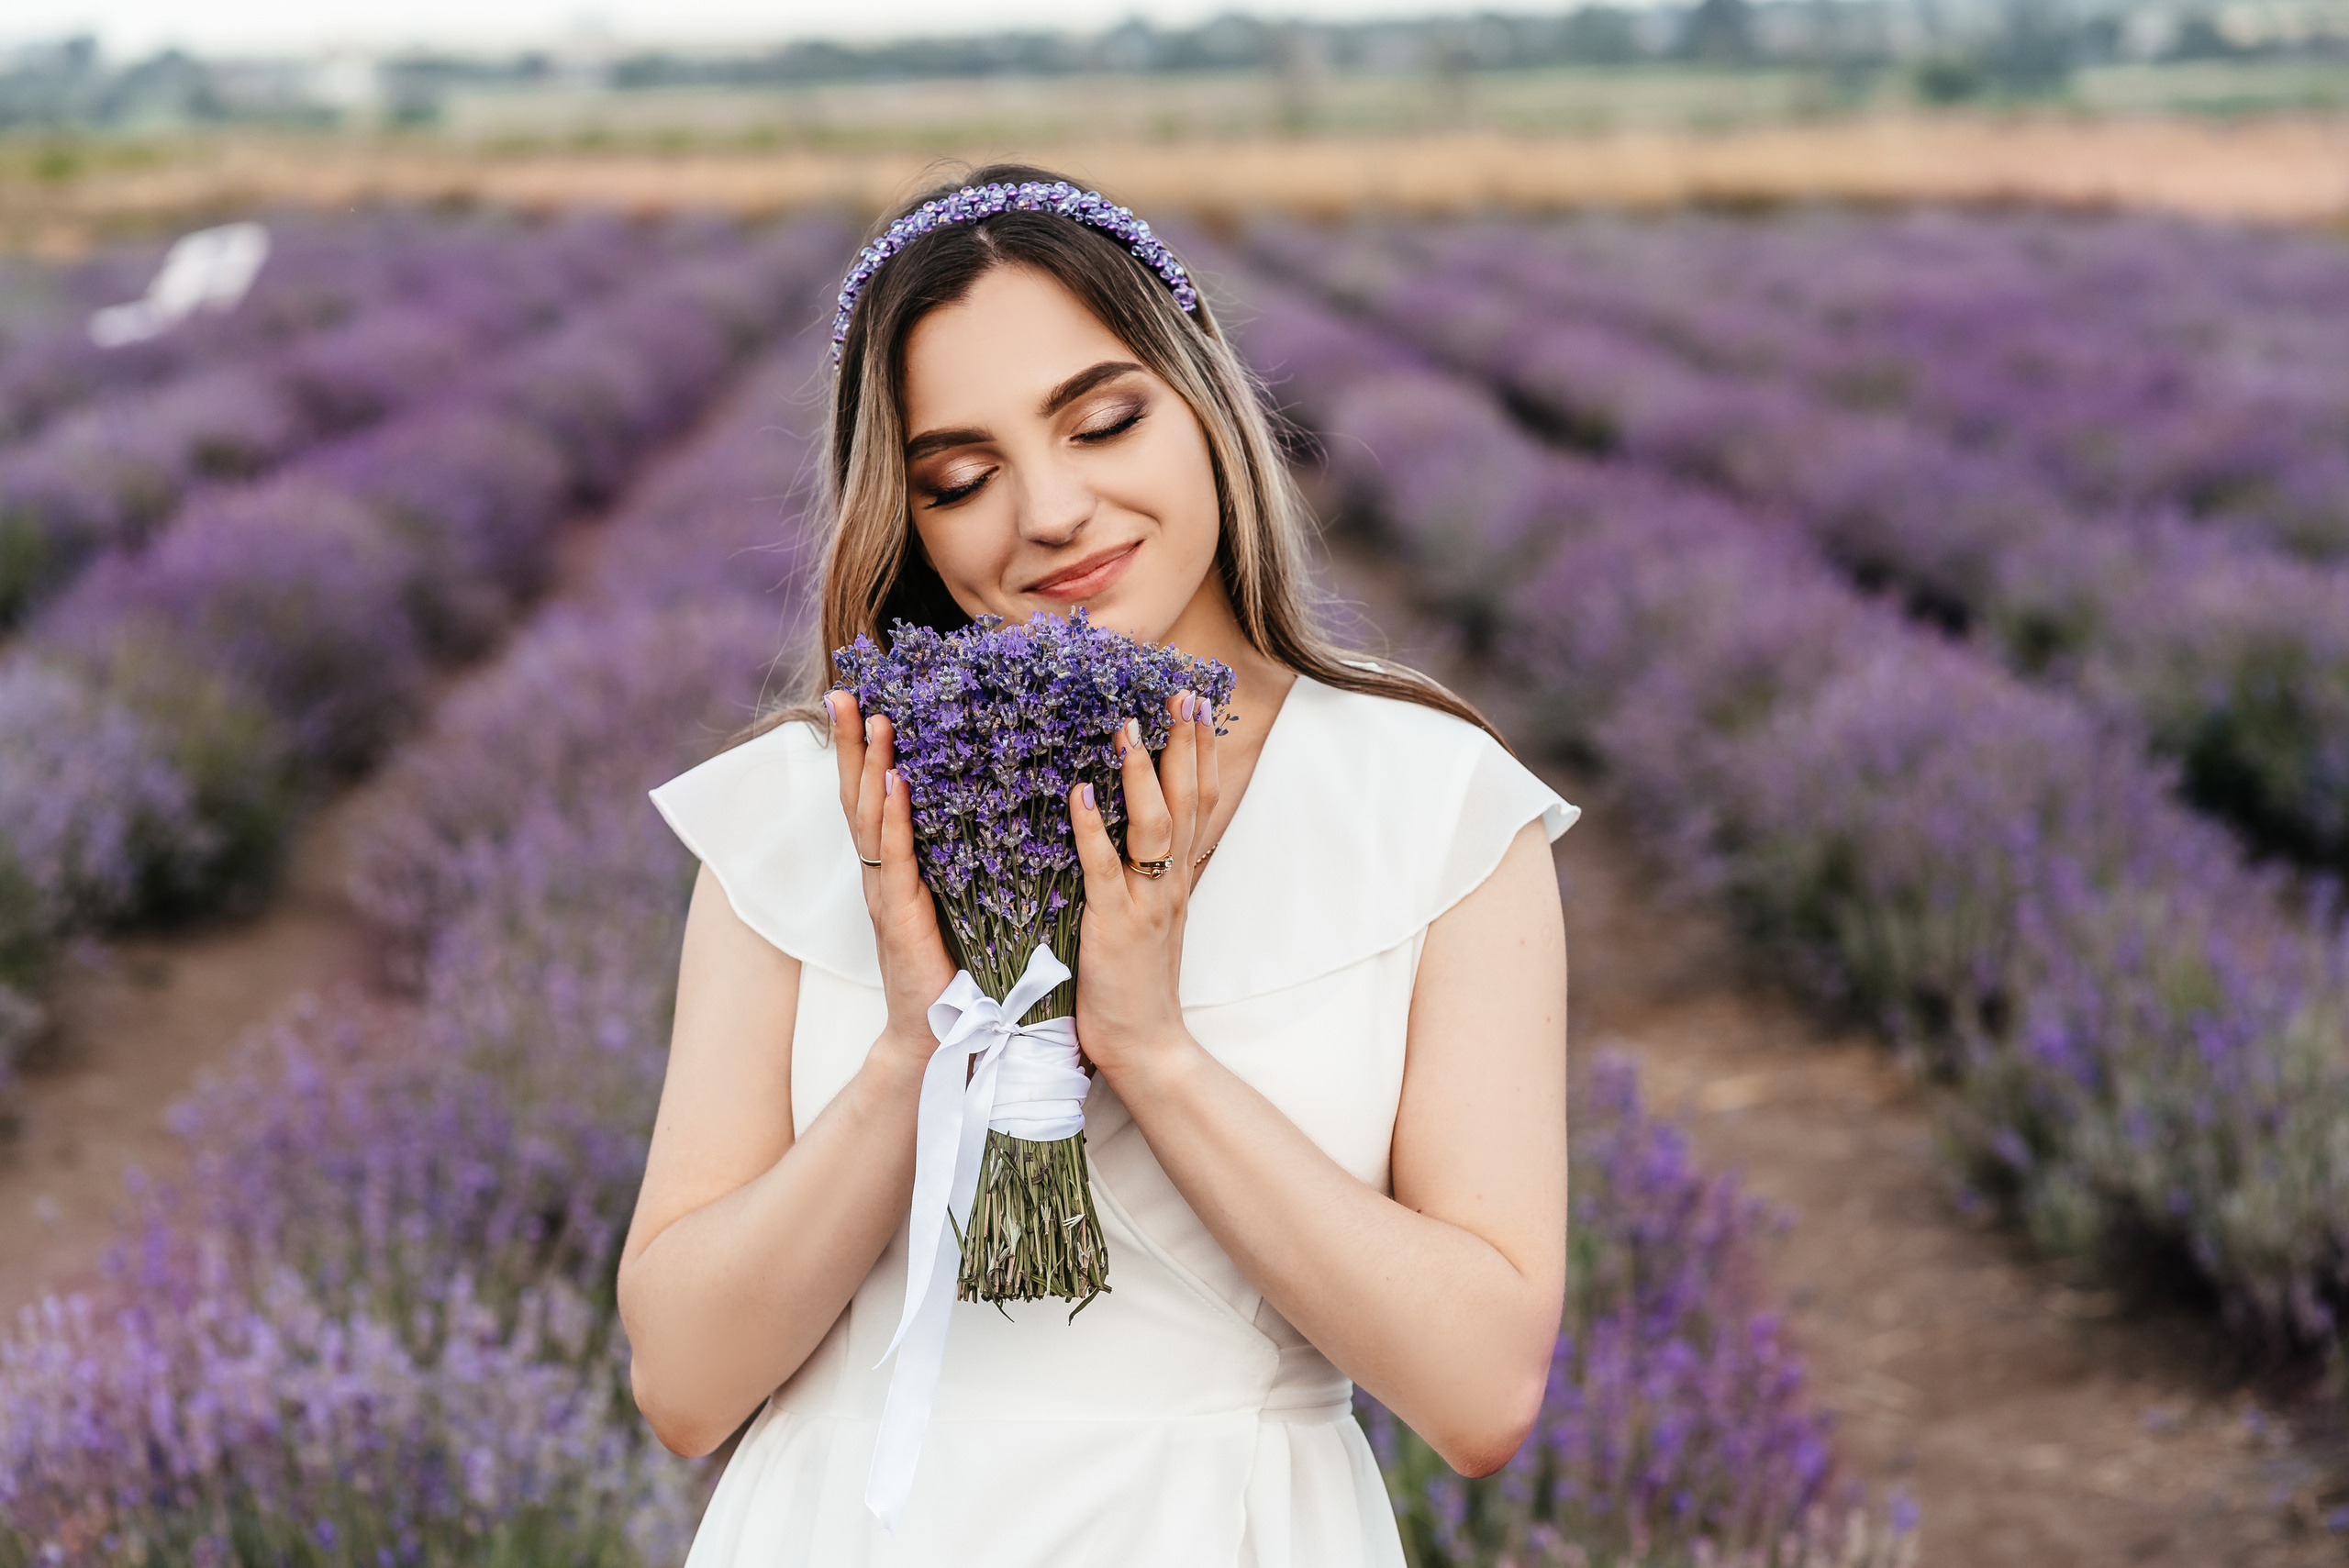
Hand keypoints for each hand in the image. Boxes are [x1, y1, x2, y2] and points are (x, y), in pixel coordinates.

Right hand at [825, 692, 956, 1071]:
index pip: (875, 796)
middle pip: (858, 796)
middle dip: (849, 743)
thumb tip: (999, 804)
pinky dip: (894, 819)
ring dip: (869, 766)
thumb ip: (968, 855)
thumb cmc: (962, 967)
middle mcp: (882, 874)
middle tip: (845, 691)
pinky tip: (895, 783)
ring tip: (872, 719)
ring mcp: (885, 895)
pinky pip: (896, 859)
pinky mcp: (900, 919)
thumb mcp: (965, 897)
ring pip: (871, 819)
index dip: (865, 750)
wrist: (946, 1035)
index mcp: (896, 868)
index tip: (863, 699)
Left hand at [1068, 690, 1220, 1077]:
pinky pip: (1103, 867)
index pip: (1201, 801)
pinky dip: (1091, 826)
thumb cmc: (1135, 984)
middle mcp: (1171, 883)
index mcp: (1179, 879)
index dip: (1201, 751)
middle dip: (1186, 744)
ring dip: (1142, 773)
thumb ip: (1147, 874)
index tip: (1196, 706)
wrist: (1147, 1046)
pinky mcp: (1114, 926)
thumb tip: (1128, 828)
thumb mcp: (1151, 918)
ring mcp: (1145, 903)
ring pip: (1155, 825)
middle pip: (1189, 800)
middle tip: (1181, 692)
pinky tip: (1080, 790)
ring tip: (1129, 726)